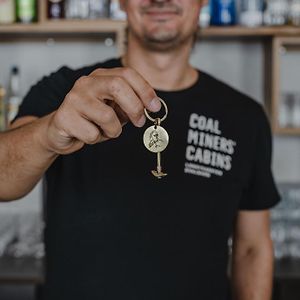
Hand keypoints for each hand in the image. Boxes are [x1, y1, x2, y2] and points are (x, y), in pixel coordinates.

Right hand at [41, 67, 161, 154]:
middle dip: (134, 107)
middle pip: (117, 86)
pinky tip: (88, 134)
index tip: (155, 107)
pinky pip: (92, 134)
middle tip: (139, 122)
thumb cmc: (91, 119)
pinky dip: (97, 139)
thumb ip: (130, 104)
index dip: (145, 90)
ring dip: (114, 130)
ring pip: (107, 116)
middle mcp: (86, 83)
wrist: (60, 130)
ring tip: (105, 130)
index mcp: (100, 77)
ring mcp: (73, 99)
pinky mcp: (64, 117)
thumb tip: (151, 106)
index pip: (127, 74)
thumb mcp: (114, 108)